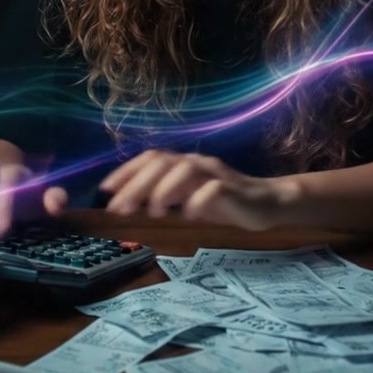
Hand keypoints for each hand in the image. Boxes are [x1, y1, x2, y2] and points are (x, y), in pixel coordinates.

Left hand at [99, 149, 299, 230]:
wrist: (267, 203)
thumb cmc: (225, 202)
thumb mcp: (189, 199)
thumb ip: (163, 198)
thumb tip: (128, 204)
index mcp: (185, 164)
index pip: (151, 158)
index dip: (127, 170)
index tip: (105, 189)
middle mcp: (198, 163)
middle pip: (163, 162)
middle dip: (138, 184)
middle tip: (120, 209)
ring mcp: (217, 174)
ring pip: (186, 170)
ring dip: (165, 189)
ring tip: (154, 211)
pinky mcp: (234, 189)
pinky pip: (214, 190)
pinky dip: (198, 200)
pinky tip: (189, 215)